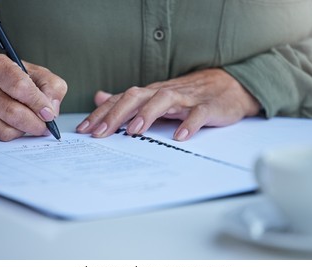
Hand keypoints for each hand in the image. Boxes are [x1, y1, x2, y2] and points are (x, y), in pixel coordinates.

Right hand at [0, 54, 66, 140]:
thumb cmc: (21, 79)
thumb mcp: (41, 75)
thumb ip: (53, 88)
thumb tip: (50, 111)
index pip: (19, 86)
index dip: (38, 103)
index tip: (49, 114)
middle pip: (12, 112)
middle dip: (35, 123)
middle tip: (46, 126)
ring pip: (6, 129)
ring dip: (26, 130)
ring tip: (33, 124)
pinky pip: (0, 136)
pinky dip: (15, 135)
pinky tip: (19, 126)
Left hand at [76, 68, 259, 140]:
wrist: (227, 86)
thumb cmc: (188, 95)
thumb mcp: (155, 96)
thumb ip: (128, 100)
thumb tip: (99, 98)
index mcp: (150, 93)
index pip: (121, 100)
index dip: (101, 114)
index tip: (83, 130)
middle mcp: (164, 93)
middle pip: (136, 97)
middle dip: (116, 114)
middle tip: (100, 133)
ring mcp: (186, 99)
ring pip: (163, 100)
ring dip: (147, 114)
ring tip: (133, 131)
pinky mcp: (208, 107)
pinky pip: (198, 114)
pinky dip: (189, 124)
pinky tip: (179, 136)